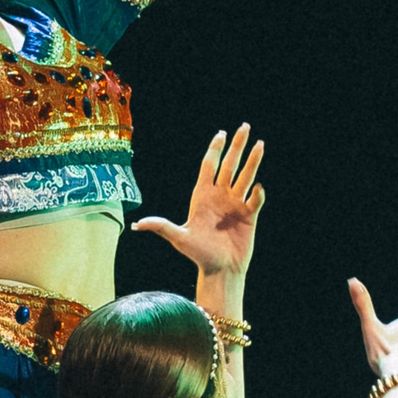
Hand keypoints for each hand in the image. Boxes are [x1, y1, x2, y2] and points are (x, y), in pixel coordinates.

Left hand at [135, 126, 266, 281]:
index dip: (215, 149)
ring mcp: (235, 205)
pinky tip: (258, 188)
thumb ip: (161, 227)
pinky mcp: (249, 216)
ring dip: (253, 161)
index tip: (221, 134)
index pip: (209, 166)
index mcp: (202, 197)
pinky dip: (257, 193)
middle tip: (245, 127)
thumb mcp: (178, 238)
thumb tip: (137, 224)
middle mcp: (220, 196)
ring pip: (245, 177)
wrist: (219, 270)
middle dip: (237, 146)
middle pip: (229, 165)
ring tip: (260, 144)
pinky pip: (255, 199)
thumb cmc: (197, 255)